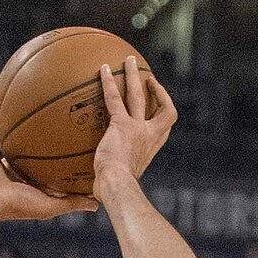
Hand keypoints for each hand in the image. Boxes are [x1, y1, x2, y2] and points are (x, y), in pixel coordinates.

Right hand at [0, 125, 97, 221]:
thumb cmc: (20, 204)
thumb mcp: (51, 205)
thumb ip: (72, 203)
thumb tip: (97, 205)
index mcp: (34, 189)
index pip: (51, 176)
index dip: (62, 165)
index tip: (76, 152)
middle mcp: (19, 178)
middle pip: (34, 159)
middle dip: (44, 147)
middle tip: (58, 130)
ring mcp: (3, 169)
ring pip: (15, 149)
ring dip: (22, 137)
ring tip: (33, 119)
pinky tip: (2, 115)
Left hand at [93, 57, 176, 198]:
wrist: (118, 186)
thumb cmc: (116, 191)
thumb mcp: (118, 184)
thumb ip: (110, 181)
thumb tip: (93, 198)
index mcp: (151, 146)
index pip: (164, 124)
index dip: (163, 109)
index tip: (156, 102)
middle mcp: (149, 134)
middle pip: (159, 106)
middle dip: (156, 89)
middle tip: (147, 76)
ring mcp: (137, 127)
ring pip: (137, 94)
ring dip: (133, 75)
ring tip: (128, 59)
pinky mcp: (121, 124)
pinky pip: (114, 98)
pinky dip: (108, 82)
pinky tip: (102, 69)